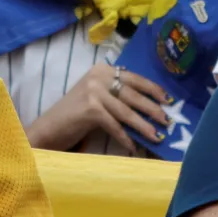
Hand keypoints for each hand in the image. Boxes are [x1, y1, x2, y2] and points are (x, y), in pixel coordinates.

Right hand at [27, 62, 169, 154]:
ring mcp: (94, 91)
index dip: (153, 89)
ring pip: (127, 111)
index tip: (168, 100)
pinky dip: (125, 137)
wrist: (50, 128)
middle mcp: (98, 76)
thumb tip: (149, 104)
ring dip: (144, 126)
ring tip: (157, 136)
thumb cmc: (75, 115)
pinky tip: (133, 147)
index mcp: (102, 69)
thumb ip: (116, 93)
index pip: (134, 78)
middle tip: (168, 120)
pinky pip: (115, 125)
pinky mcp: (90, 109)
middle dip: (153, 108)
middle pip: (133, 94)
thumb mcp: (97, 96)